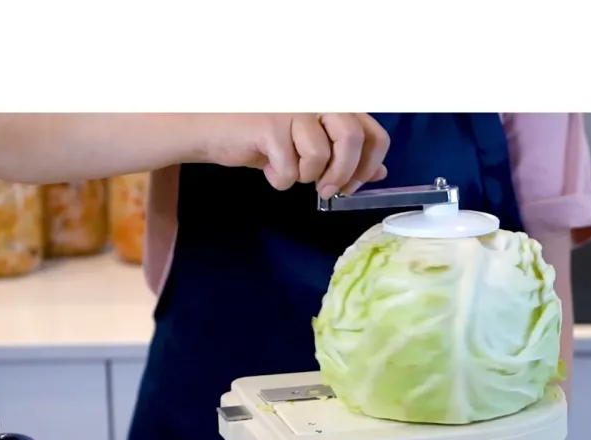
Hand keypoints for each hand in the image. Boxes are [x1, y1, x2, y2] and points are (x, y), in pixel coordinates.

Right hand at [204, 113, 389, 198]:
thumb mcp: (309, 145)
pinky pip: (291, 170)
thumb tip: (379, 171)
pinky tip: (268, 167)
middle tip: (327, 189)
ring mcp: (293, 109)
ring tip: (287, 168)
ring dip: (305, 176)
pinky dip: (281, 179)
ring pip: (320, 157)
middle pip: (352, 139)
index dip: (369, 164)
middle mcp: (317, 99)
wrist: (211, 129)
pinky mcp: (271, 126)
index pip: (373, 132)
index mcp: (332, 103)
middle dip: (343, 174)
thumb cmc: (261, 136)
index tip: (354, 184)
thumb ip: (344, 154)